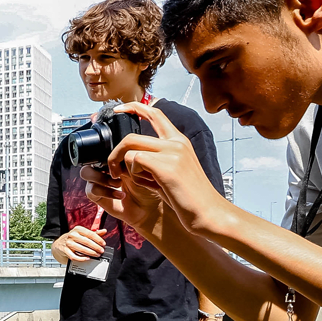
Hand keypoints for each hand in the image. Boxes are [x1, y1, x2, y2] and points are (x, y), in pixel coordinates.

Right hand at [52, 226, 106, 264]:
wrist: (59, 243)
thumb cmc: (73, 238)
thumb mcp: (83, 234)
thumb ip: (94, 233)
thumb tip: (104, 231)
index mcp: (78, 229)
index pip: (90, 234)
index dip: (98, 239)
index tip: (103, 244)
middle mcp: (72, 235)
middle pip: (87, 242)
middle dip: (96, 247)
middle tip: (101, 251)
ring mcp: (68, 243)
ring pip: (82, 249)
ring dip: (91, 253)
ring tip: (96, 255)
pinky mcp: (65, 250)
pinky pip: (74, 256)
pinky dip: (82, 258)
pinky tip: (87, 258)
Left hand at [89, 102, 230, 238]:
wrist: (208, 213)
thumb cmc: (187, 198)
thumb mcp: (170, 172)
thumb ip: (153, 161)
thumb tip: (128, 157)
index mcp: (179, 141)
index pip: (155, 113)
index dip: (134, 107)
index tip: (118, 109)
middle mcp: (176, 142)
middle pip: (132, 135)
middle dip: (115, 154)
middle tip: (113, 171)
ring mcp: (173, 152)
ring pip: (130, 147)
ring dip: (124, 167)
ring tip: (137, 182)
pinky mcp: (167, 166)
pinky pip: (134, 160)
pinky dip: (134, 174)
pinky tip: (148, 185)